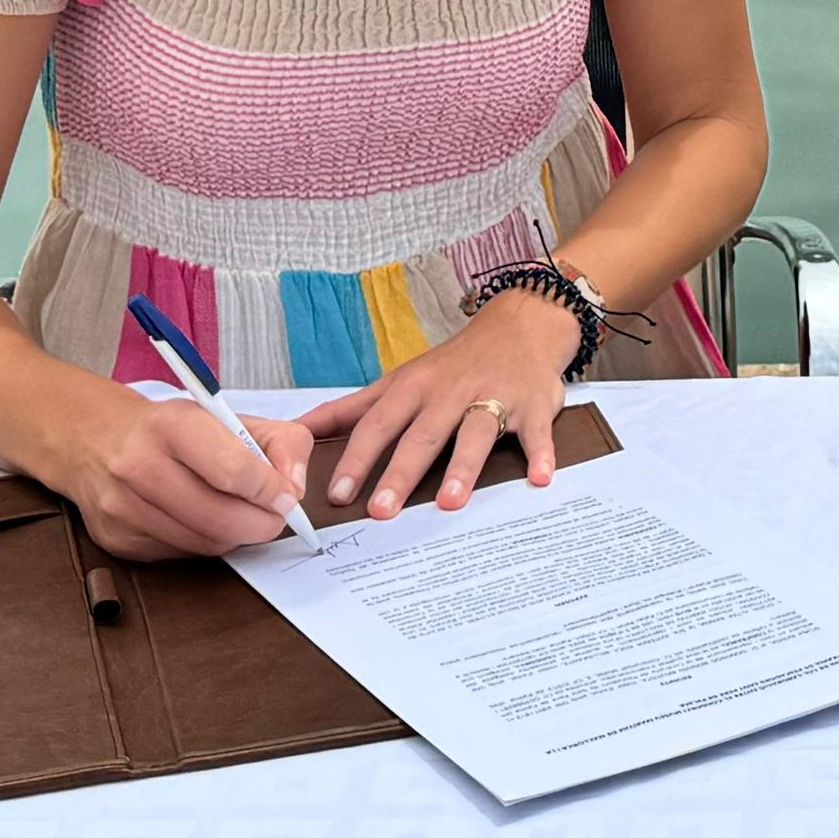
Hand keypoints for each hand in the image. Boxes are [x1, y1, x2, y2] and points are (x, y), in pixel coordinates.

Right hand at [63, 382, 312, 561]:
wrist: (97, 439)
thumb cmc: (173, 429)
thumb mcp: (230, 416)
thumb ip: (280, 442)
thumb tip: (295, 488)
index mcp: (173, 425)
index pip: (234, 471)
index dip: (271, 491)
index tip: (287, 497)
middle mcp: (139, 465)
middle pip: (220, 518)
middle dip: (261, 524)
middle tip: (274, 519)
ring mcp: (122, 506)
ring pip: (203, 543)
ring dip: (234, 537)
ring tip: (241, 517)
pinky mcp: (115, 539)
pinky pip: (179, 555)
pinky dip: (203, 543)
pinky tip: (203, 522)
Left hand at [301, 290, 579, 517]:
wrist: (520, 325)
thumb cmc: (451, 365)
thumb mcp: (398, 380)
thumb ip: (350, 409)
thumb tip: (298, 431)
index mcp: (414, 388)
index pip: (377, 425)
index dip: (356, 459)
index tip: (337, 493)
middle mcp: (451, 392)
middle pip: (422, 435)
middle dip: (400, 473)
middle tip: (382, 512)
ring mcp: (494, 398)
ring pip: (476, 433)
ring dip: (464, 467)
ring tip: (451, 502)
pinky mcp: (534, 406)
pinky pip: (537, 432)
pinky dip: (541, 454)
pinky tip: (539, 478)